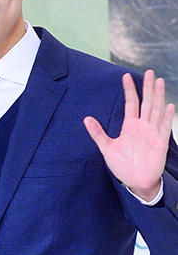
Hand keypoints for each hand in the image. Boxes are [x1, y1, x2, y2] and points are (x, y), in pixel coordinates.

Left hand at [84, 70, 174, 200]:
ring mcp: (152, 133)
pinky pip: (164, 128)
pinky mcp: (160, 143)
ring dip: (158, 96)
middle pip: (146, 102)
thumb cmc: (123, 166)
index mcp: (130, 126)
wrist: (135, 182)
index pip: (130, 103)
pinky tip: (169, 106)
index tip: (125, 76)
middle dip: (148, 87)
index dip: (129, 90)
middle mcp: (142, 126)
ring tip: (159, 82)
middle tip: (150, 72)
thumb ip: (98, 133)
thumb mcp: (107, 148)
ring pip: (156, 110)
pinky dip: (166, 117)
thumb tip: (86, 119)